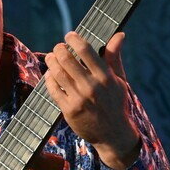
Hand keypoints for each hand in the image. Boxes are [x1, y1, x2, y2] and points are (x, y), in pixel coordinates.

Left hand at [44, 31, 139, 169]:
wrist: (113, 135)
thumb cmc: (116, 103)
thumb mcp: (119, 80)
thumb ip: (114, 57)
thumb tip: (119, 34)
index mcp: (105, 77)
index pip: (86, 51)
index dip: (74, 39)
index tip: (69, 35)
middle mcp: (92, 87)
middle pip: (67, 60)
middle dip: (59, 49)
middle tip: (58, 47)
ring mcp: (79, 99)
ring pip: (58, 73)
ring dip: (51, 61)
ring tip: (51, 57)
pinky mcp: (69, 110)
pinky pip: (53, 89)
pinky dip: (49, 79)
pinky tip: (50, 74)